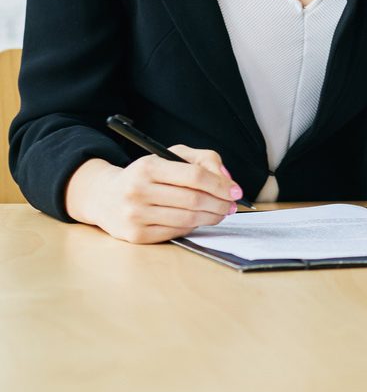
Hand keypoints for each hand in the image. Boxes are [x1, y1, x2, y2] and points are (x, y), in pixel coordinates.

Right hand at [65, 147, 243, 243]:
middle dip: (220, 203)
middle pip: (193, 199)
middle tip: (232, 205)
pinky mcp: (136, 236)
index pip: (195, 176)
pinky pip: (175, 231)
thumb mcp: (170, 156)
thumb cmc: (146, 174)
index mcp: (148, 167)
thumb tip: (226, 179)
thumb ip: (203, 159)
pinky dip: (193, 226)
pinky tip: (200, 220)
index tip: (236, 191)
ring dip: (211, 217)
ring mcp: (135, 216)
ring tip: (221, 212)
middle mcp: (138, 191)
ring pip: (187, 218)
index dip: (220, 185)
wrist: (105, 196)